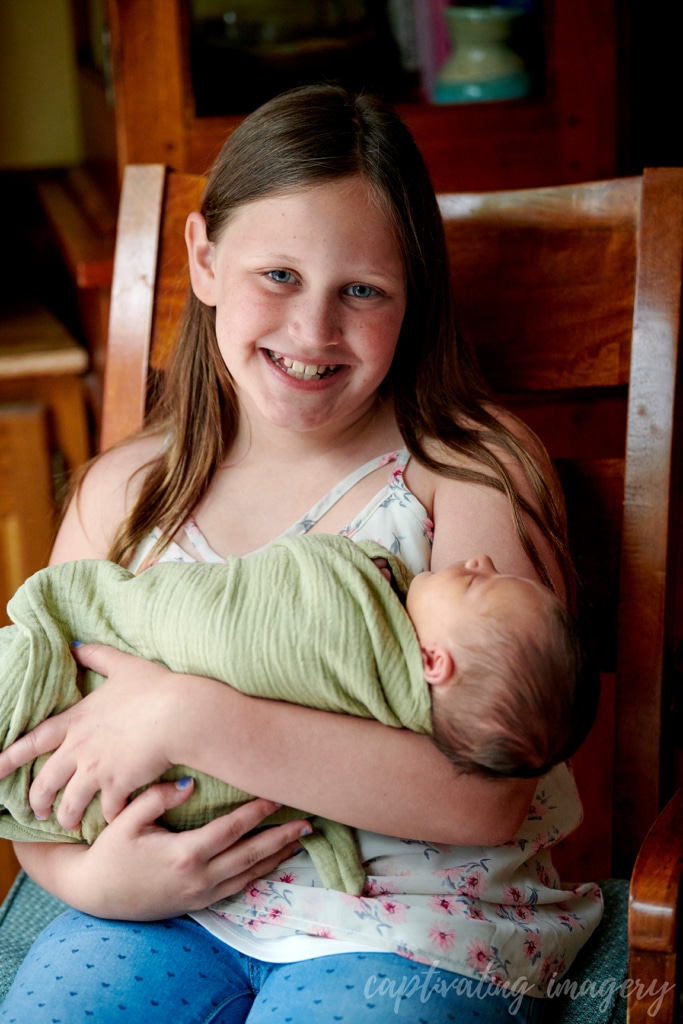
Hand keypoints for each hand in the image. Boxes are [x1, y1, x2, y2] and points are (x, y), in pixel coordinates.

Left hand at [0, 644, 186, 829]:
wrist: (179, 714)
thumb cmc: (155, 688)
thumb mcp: (124, 666)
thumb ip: (97, 656)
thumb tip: (75, 645)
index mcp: (77, 720)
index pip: (33, 740)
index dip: (9, 756)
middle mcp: (80, 748)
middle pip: (46, 782)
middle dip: (38, 801)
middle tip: (38, 811)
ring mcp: (97, 769)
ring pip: (69, 804)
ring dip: (67, 817)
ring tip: (70, 824)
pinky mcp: (118, 785)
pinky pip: (107, 811)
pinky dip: (109, 817)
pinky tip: (113, 818)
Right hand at [25, 781, 310, 919]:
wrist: (95, 894)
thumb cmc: (110, 852)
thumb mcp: (126, 820)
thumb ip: (156, 799)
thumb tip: (188, 784)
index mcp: (185, 854)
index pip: (233, 829)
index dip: (259, 812)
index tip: (279, 795)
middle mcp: (199, 877)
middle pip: (251, 855)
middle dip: (281, 837)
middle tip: (307, 821)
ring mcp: (200, 894)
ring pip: (249, 875)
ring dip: (277, 857)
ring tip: (300, 840)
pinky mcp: (198, 903)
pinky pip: (238, 889)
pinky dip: (260, 875)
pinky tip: (274, 863)